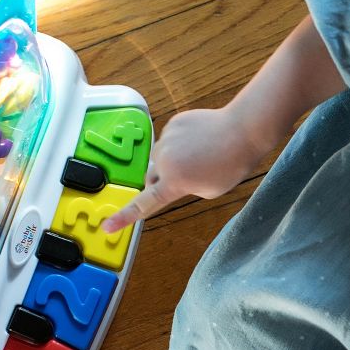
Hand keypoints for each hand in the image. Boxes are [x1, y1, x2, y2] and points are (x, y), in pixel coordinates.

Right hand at [101, 106, 261, 232]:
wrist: (242, 130)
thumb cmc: (230, 165)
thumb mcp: (208, 191)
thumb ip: (184, 189)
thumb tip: (170, 176)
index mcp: (174, 183)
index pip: (144, 204)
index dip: (124, 217)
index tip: (106, 226)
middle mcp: (164, 161)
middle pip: (151, 178)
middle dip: (161, 182)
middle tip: (185, 180)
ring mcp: (167, 139)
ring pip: (159, 157)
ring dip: (170, 162)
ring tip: (198, 157)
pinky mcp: (173, 123)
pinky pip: (169, 139)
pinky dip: (179, 144)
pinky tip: (199, 142)